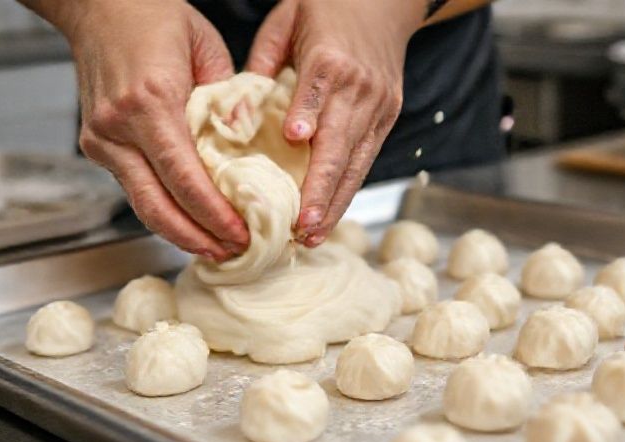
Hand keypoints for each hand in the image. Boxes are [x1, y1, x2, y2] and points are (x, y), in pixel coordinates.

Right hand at [64, 0, 247, 259]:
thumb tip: (248, 146)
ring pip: (141, 205)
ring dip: (179, 233)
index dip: (214, 215)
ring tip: (214, 247)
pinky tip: (190, 220)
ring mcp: (100, 139)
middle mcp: (118, 127)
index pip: (185, 179)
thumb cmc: (154, 16)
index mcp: (150, 102)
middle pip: (157, 206)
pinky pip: (133, 187)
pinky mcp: (96, 144)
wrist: (98, 4)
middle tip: (231, 254)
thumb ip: (228, 101)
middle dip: (196, 238)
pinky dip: (163, 209)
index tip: (242, 235)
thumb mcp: (207, 49)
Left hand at [246, 0, 425, 245]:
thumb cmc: (327, 7)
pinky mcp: (388, 116)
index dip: (307, 116)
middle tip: (302, 227)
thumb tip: (236, 113)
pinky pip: (366, 159)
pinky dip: (348, 189)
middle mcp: (359, 87)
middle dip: (321, 190)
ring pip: (357, 162)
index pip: (317, 91)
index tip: (294, 140)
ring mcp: (378, 105)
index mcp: (329, 57)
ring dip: (336, 203)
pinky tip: (330, 216)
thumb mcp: (287, 18)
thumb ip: (262, 62)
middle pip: (340, 144)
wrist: (387, 0)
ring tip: (313, 235)